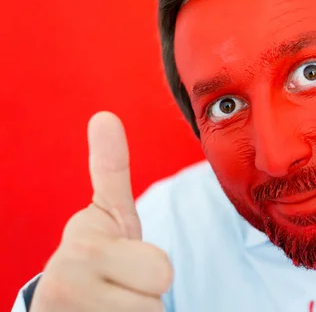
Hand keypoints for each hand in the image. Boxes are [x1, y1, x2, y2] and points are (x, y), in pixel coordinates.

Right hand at [30, 112, 172, 311]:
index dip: (152, 267)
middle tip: (122, 286)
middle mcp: (65, 279)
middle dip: (150, 290)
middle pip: (160, 287)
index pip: (159, 267)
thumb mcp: (106, 215)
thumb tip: (104, 116)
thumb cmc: (97, 257)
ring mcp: (68, 311)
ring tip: (112, 305)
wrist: (62, 306)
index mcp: (83, 240)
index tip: (110, 211)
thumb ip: (110, 169)